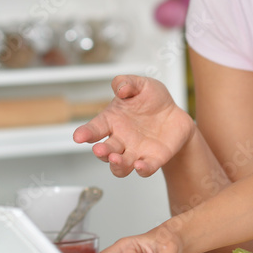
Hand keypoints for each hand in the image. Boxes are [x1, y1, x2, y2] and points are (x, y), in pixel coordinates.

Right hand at [73, 75, 194, 176]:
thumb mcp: (141, 85)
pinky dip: (142, 169)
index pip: (94, 129)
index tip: (78, 137)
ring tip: (117, 159)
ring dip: (117, 165)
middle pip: (106, 151)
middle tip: (100, 150)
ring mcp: (135, 152)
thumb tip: (120, 88)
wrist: (174, 114)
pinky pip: (145, 169)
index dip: (85, 133)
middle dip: (101, 152)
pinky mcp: (152, 159)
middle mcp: (120, 139)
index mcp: (112, 120)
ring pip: (120, 166)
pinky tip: (140, 166)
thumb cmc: (153, 100)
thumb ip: (127, 83)